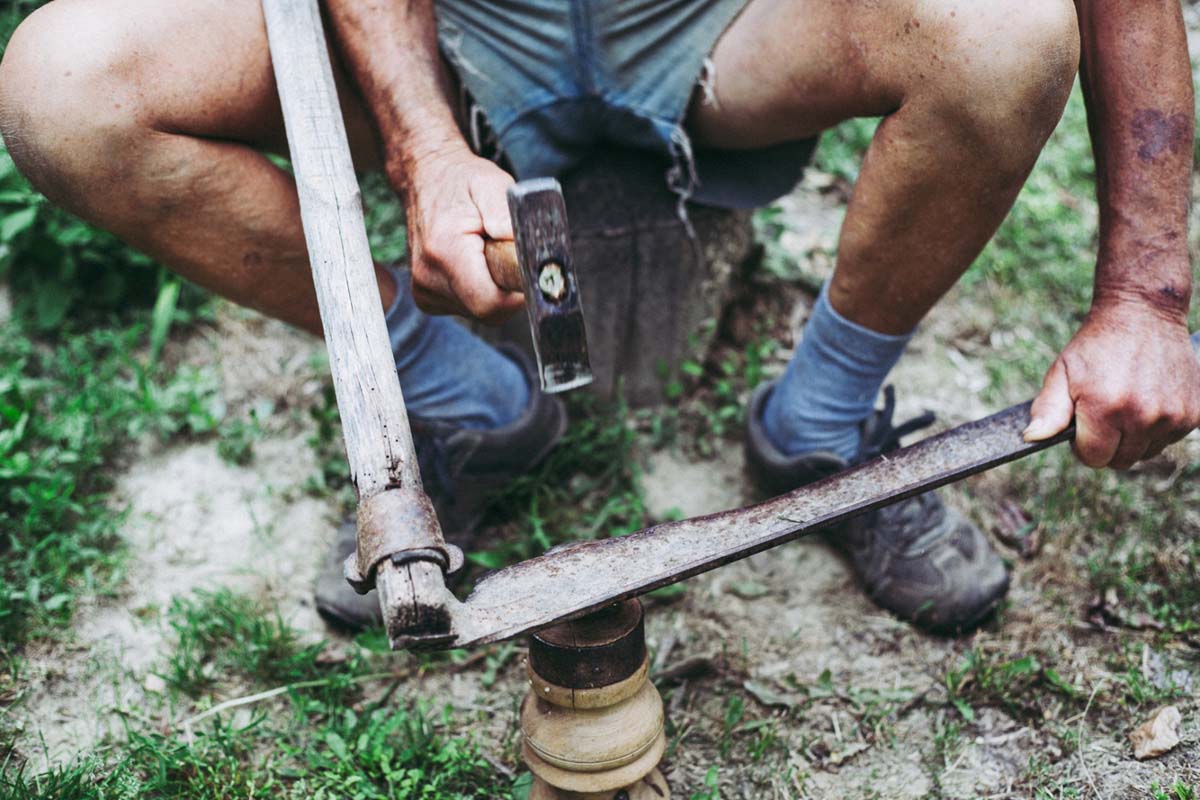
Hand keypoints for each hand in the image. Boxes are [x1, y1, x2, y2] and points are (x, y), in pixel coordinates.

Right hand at [399, 148, 522, 323]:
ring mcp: (424, 290)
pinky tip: (472, 263)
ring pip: (480, 311)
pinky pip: (467, 308)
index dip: (516, 291)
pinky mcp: (426, 297)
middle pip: (488, 310)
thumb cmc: (462, 182)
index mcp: (445, 251)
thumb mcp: (491, 184)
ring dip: (493, 288)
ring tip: (484, 252)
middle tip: (504, 253)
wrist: (426, 179)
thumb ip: (508, 215)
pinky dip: (478, 290)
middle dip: (507, 288)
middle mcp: (428, 276)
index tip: (523, 266)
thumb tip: (526, 248)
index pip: (490, 303)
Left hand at [1024, 305, 1199, 468]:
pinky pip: (1170, 438)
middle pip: (1121, 461)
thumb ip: (1047, 411)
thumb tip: (1032, 438)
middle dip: (1108, 444)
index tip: (1083, 425)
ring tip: (1127, 403)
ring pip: (1146, 452)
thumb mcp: (1062, 373)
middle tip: (1103, 413)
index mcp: (1107, 408)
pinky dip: (1158, 427)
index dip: (1083, 445)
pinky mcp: (1195, 413)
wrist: (1143, 314)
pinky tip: (1149, 399)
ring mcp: (1173, 416)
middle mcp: (1144, 416)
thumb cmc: (1096, 347)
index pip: (1094, 458)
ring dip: (1134, 437)